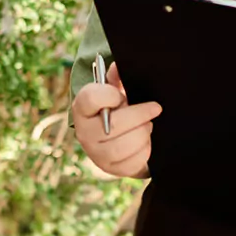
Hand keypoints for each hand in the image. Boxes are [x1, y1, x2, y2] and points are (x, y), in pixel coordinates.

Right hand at [72, 62, 161, 177]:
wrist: (117, 136)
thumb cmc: (116, 107)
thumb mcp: (115, 89)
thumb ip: (116, 77)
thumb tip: (119, 65)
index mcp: (82, 108)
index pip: (89, 99)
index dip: (109, 95)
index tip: (121, 95)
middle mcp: (84, 134)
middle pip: (113, 126)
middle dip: (139, 115)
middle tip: (154, 108)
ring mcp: (96, 155)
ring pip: (124, 146)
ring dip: (143, 133)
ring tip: (148, 126)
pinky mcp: (112, 169)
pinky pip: (133, 162)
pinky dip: (145, 150)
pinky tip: (145, 142)